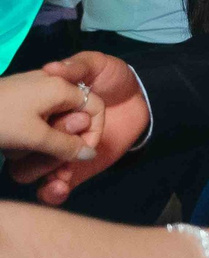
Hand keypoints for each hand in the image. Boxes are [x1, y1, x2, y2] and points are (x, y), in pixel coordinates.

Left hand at [0, 71, 95, 163]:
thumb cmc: (1, 120)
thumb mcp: (35, 137)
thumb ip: (66, 146)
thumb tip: (89, 154)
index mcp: (61, 88)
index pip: (95, 108)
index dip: (92, 133)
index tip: (78, 154)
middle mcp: (51, 82)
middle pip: (74, 113)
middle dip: (64, 138)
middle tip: (47, 155)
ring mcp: (32, 86)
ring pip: (54, 116)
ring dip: (46, 137)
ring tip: (24, 149)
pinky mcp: (18, 94)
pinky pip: (37, 114)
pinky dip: (33, 130)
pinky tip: (15, 141)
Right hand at [7, 55, 147, 199]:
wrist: (140, 98)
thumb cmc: (112, 79)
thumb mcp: (96, 65)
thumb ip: (77, 66)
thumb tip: (52, 68)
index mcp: (40, 108)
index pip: (22, 122)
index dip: (35, 123)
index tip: (61, 115)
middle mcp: (41, 133)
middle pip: (20, 151)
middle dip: (42, 147)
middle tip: (77, 130)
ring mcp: (55, 154)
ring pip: (29, 172)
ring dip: (44, 170)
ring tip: (64, 165)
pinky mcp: (73, 171)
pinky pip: (52, 190)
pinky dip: (51, 192)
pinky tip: (61, 186)